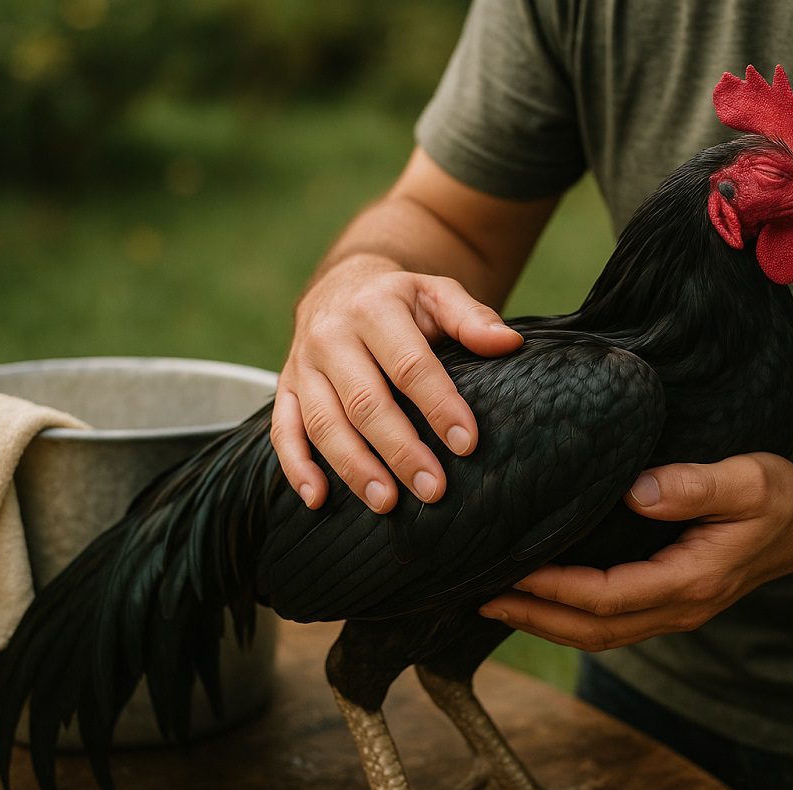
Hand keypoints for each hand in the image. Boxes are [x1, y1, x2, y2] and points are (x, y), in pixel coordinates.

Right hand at [272, 255, 523, 511]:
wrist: (341, 284)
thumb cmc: (400, 300)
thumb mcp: (437, 293)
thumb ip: (472, 318)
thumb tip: (509, 344)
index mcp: (374, 309)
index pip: (410, 366)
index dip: (438, 406)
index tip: (466, 443)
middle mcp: (331, 336)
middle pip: (365, 402)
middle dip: (400, 450)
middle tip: (432, 489)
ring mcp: (302, 364)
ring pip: (324, 423)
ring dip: (354, 467)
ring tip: (387, 502)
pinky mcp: (284, 387)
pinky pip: (283, 430)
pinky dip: (297, 467)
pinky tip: (318, 499)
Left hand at [479, 454, 792, 650]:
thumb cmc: (778, 498)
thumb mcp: (747, 480)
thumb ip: (693, 487)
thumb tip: (636, 491)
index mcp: (691, 580)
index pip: (608, 597)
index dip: (555, 589)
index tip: (512, 569)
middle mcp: (680, 607)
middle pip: (594, 630)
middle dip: (535, 617)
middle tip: (481, 597)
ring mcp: (676, 611)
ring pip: (600, 633)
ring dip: (547, 623)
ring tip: (498, 602)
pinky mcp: (671, 602)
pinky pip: (612, 621)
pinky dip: (571, 616)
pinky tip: (544, 597)